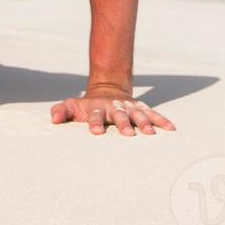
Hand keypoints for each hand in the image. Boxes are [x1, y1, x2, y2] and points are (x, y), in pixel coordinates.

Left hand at [50, 85, 175, 136]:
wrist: (107, 90)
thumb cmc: (87, 105)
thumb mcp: (72, 105)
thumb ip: (61, 111)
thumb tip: (53, 120)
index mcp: (97, 108)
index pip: (95, 115)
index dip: (95, 122)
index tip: (95, 131)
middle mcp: (115, 108)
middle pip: (119, 115)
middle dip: (124, 124)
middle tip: (128, 134)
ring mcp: (129, 108)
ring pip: (138, 114)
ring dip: (144, 123)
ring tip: (150, 133)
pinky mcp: (141, 108)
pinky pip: (153, 114)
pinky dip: (161, 121)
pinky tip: (170, 129)